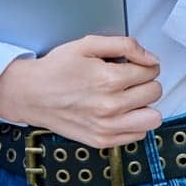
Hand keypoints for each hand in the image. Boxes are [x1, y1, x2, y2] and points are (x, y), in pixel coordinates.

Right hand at [0, 35, 162, 147]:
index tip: (134, 65)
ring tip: (130, 97)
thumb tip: (150, 58)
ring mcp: (106, 127)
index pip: (151, 71)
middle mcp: (110, 106)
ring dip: (145, 105)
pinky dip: (134, 122)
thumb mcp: (88, 44)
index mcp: (108, 79)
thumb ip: (124, 45)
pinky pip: (138, 134)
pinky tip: (119, 111)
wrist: (31, 94)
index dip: (145, 64)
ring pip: (152, 118)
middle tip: (129, 78)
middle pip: (154, 92)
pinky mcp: (102, 141)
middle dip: (146, 82)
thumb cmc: (56, 68)